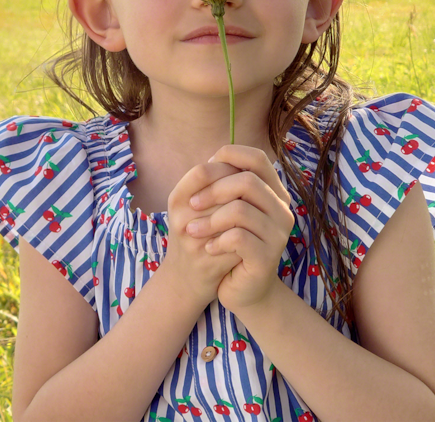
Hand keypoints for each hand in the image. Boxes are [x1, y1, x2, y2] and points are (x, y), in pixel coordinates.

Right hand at [161, 159, 245, 307]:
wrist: (184, 280)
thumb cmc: (195, 234)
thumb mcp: (193, 204)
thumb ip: (212, 181)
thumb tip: (240, 154)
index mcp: (177, 199)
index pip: (204, 171)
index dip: (229, 169)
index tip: (242, 175)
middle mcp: (180, 218)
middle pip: (222, 192)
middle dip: (244, 193)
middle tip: (255, 195)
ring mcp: (194, 242)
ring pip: (233, 216)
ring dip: (251, 213)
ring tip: (258, 211)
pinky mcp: (209, 263)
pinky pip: (239, 241)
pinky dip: (251, 236)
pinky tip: (256, 233)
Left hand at [186, 145, 295, 312]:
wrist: (239, 288)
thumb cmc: (227, 244)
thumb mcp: (220, 209)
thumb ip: (219, 184)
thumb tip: (209, 163)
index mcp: (273, 192)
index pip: (257, 158)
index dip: (228, 157)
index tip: (202, 173)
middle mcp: (282, 209)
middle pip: (247, 181)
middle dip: (212, 190)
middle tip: (191, 205)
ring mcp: (279, 234)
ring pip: (240, 210)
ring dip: (209, 219)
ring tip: (193, 231)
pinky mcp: (268, 257)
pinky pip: (238, 238)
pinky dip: (217, 241)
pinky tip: (209, 247)